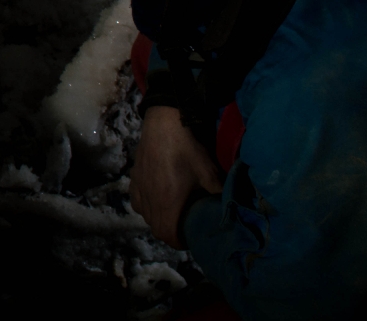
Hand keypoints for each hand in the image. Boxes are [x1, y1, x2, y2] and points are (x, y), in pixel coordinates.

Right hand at [129, 105, 223, 247]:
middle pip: (156, 228)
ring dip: (158, 218)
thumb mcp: (210, 174)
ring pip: (145, 215)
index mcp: (167, 203)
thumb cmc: (187, 151)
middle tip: (185, 224)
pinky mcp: (134, 178)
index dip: (179, 241)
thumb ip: (219, 195)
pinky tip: (156, 196)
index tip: (190, 237)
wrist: (164, 124)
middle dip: (170, 231)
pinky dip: (146, 204)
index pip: (167, 235)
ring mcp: (139, 188)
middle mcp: (149, 200)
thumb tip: (232, 208)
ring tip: (172, 211)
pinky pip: (137, 200)